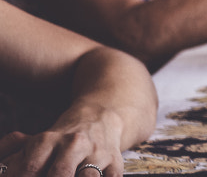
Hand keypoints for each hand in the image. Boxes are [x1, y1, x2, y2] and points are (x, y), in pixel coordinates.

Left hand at [0, 115, 123, 176]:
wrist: (101, 116)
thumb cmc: (63, 137)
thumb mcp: (38, 142)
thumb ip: (16, 157)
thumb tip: (3, 171)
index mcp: (49, 140)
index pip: (31, 168)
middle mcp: (74, 144)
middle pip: (61, 174)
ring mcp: (97, 153)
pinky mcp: (115, 162)